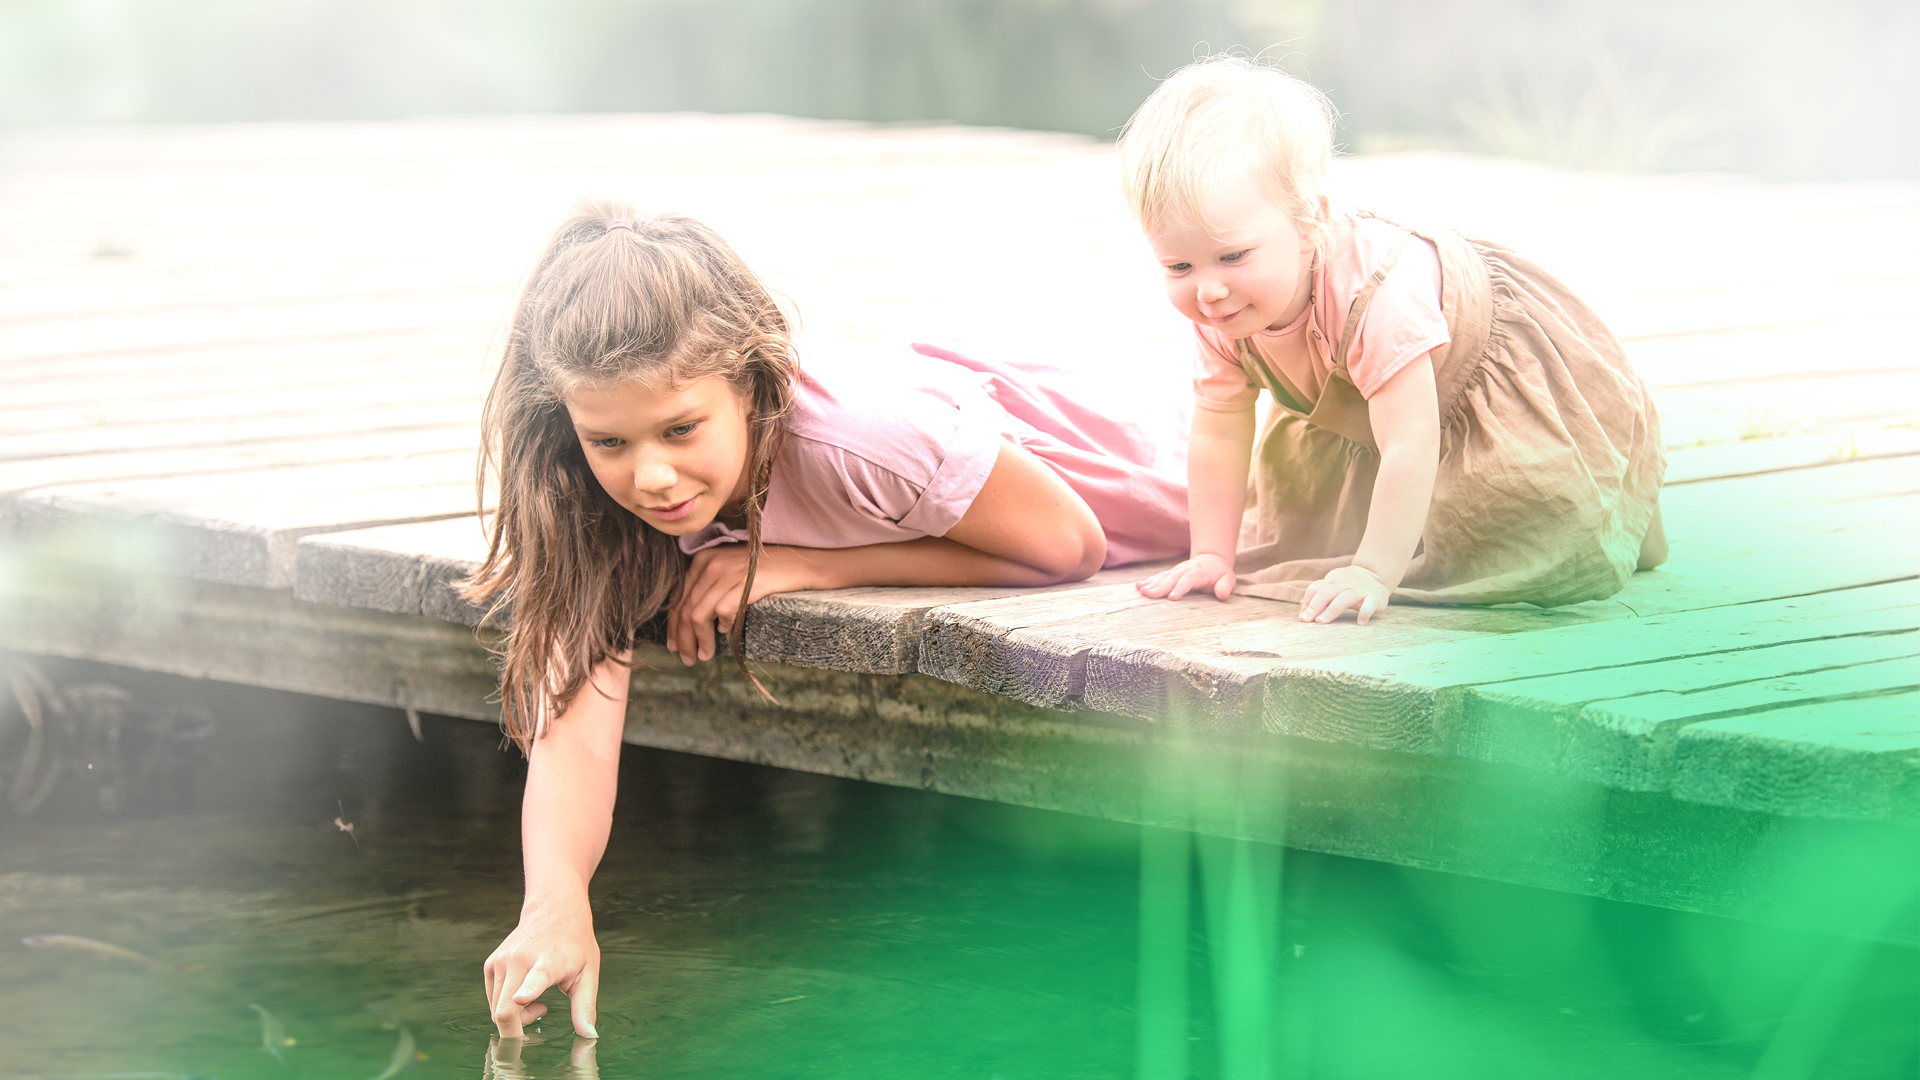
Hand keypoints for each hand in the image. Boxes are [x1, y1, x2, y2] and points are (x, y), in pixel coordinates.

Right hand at [484, 894, 599, 1038]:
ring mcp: (501, 961)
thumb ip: (585, 1007)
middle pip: (504, 1012)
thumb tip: (589, 1036)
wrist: (554, 909)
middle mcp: (520, 959)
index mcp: (549, 961)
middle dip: (517, 1031)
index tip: (521, 997)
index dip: (528, 991)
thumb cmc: (575, 944)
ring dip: (515, 1017)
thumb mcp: (588, 975)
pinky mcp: (490, 964)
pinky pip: (493, 1001)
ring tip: (539, 1000)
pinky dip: (507, 1006)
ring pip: (496, 1011)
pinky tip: (524, 993)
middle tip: (542, 1012)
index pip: (536, 977)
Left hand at [666, 545, 815, 664]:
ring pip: (698, 615)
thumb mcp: (728, 570)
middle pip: (684, 609)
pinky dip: (721, 626)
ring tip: (704, 656)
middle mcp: (711, 563)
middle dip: (683, 639)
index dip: (673, 626)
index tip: (674, 645)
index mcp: (703, 559)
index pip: (678, 598)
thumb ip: (707, 586)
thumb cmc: (763, 571)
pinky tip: (725, 633)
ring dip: (699, 640)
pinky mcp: (744, 584)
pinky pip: (722, 612)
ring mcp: (727, 573)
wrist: (798, 564)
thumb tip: (688, 616)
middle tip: (687, 658)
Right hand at [1135, 552, 1236, 601]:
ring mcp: (1176, 571)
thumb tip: (1222, 595)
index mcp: (1199, 572)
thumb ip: (1226, 586)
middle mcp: (1185, 570)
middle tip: (1150, 595)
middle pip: (1172, 578)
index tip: (1171, 597)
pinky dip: (1148, 581)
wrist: (1212, 559)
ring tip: (1141, 591)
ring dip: (1151, 584)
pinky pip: (1158, 577)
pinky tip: (1138, 586)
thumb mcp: (1228, 578)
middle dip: (1160, 587)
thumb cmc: (1220, 573)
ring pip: (1163, 577)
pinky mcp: (1171, 573)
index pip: (1188, 579)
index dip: (1180, 587)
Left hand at [1299, 565, 1390, 624]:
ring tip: (1321, 622)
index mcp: (1332, 582)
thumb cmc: (1348, 584)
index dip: (1307, 601)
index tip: (1302, 616)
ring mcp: (1359, 590)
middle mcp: (1344, 585)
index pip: (1316, 588)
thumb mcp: (1333, 586)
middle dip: (1314, 606)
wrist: (1375, 574)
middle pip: (1326, 593)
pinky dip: (1365, 613)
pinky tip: (1360, 623)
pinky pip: (1369, 604)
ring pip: (1344, 598)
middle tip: (1306, 620)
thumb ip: (1318, 595)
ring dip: (1331, 610)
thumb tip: (1301, 606)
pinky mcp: (1374, 597)